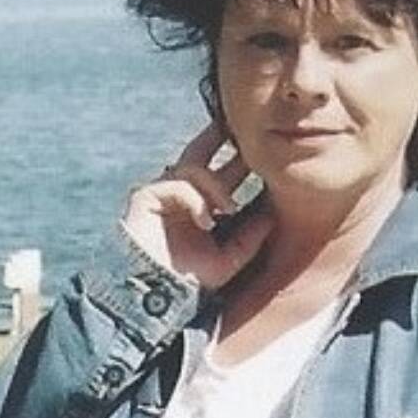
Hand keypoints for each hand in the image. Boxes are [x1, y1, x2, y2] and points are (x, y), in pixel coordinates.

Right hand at [122, 122, 273, 289]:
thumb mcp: (229, 259)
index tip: (258, 143)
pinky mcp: (146, 195)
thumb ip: (250, 238)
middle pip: (201, 151)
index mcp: (202, 204)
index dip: (236, 154)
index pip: (220, 170)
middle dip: (219, 135)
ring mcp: (163, 192)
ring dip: (216, 185)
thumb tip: (271, 216)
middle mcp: (182, 193)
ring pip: (195, 167)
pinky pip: (178, 184)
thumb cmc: (190, 280)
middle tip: (237, 122)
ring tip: (228, 207)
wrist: (156, 295)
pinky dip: (196, 200)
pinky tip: (206, 221)